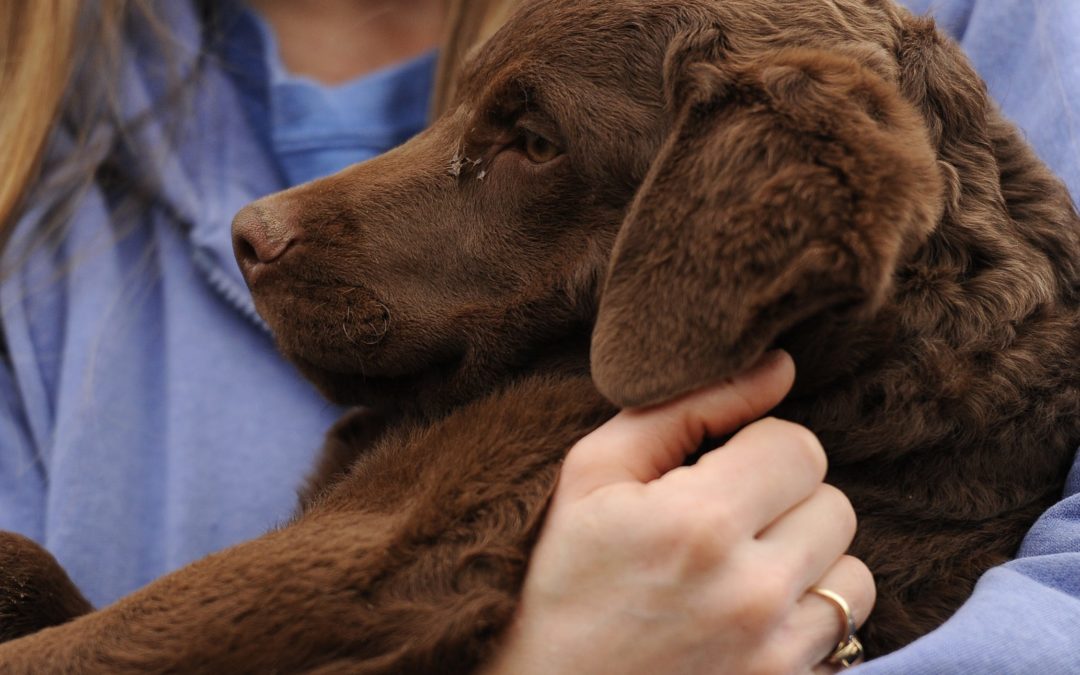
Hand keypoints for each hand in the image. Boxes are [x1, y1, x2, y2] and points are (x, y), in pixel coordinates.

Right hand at [484, 350, 874, 674]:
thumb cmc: (559, 577)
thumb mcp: (592, 472)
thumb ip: (686, 408)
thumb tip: (781, 367)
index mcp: (698, 522)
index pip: (799, 447)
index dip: (756, 448)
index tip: (714, 470)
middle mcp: (750, 592)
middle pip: (833, 504)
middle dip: (783, 500)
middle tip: (723, 521)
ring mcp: (775, 654)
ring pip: (853, 572)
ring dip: (807, 560)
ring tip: (743, 569)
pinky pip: (846, 633)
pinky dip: (809, 615)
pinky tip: (752, 615)